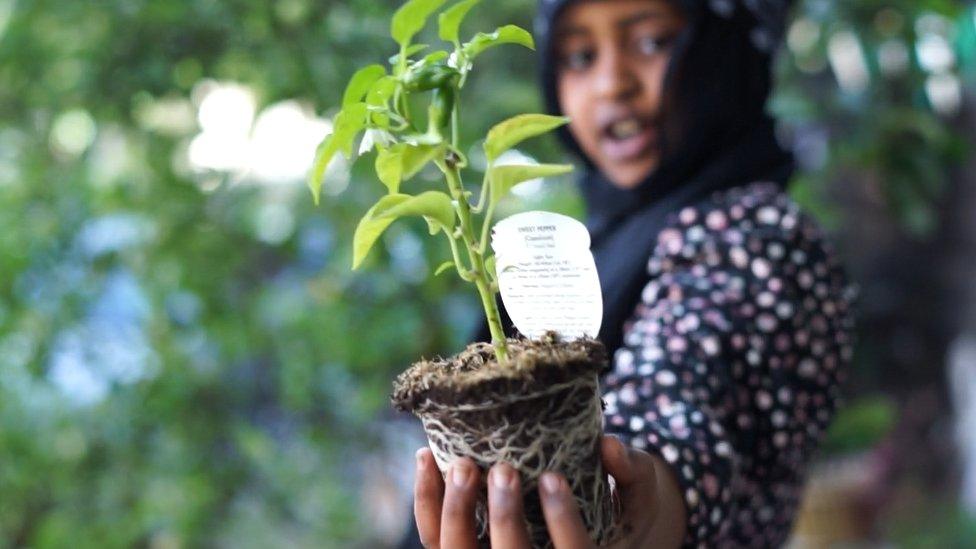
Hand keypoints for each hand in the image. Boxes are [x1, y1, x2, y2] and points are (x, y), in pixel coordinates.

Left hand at [413, 435, 678, 547]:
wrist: (595, 527)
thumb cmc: (621, 508)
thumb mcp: (640, 493)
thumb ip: (632, 471)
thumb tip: (609, 445)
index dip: (562, 521)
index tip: (554, 479)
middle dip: (502, 517)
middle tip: (503, 469)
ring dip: (454, 510)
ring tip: (460, 464)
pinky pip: (436, 538)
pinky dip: (428, 500)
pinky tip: (427, 458)